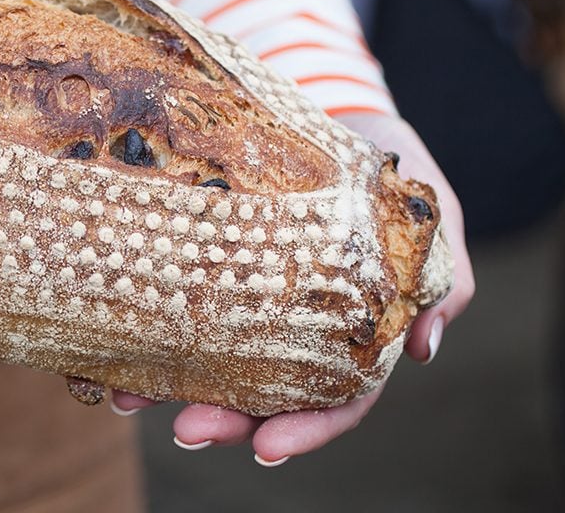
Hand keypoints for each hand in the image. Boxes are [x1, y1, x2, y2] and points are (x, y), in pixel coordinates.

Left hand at [111, 113, 474, 463]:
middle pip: (267, 392)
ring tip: (133, 399)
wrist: (345, 114)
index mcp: (356, 332)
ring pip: (217, 358)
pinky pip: (184, 303)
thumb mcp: (433, 215)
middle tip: (189, 431)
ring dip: (176, 385)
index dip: (307, 428)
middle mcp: (299, 328)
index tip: (268, 450)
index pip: (338, 398)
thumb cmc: (396, 170)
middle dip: (228, 419)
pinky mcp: (218, 264)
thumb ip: (443, 278)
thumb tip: (422, 348)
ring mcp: (255, 299)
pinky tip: (121, 344)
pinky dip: (152, 328)